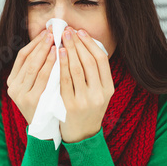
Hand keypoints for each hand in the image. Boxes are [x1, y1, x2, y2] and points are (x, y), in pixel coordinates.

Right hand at [6, 27, 56, 124]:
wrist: (46, 131)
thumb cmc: (44, 104)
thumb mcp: (36, 87)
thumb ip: (38, 69)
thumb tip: (48, 41)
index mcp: (12, 82)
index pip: (22, 56)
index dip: (35, 42)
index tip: (47, 31)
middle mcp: (13, 87)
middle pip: (28, 59)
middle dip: (41, 43)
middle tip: (53, 30)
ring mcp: (22, 95)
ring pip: (34, 66)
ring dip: (46, 50)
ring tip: (56, 39)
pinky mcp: (32, 101)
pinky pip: (43, 78)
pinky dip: (50, 64)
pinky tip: (59, 55)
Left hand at [59, 27, 114, 142]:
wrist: (81, 135)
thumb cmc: (88, 108)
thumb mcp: (99, 92)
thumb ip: (96, 73)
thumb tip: (86, 44)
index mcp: (108, 88)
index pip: (102, 59)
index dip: (90, 43)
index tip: (81, 31)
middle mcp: (99, 94)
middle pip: (89, 61)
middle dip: (78, 43)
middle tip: (68, 30)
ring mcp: (85, 100)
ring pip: (77, 69)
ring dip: (69, 50)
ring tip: (62, 38)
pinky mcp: (70, 105)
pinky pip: (64, 80)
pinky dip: (61, 65)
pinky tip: (58, 54)